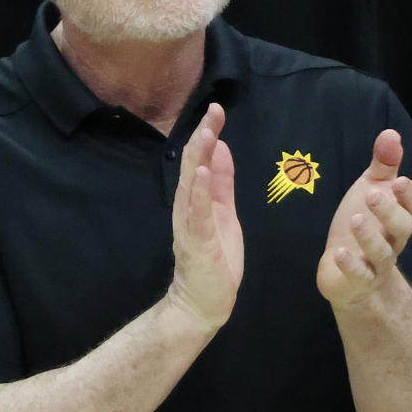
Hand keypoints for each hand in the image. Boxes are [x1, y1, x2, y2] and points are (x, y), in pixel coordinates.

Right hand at [168, 103, 242, 329]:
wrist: (204, 302)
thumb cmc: (215, 258)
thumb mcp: (223, 212)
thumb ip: (222, 182)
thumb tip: (221, 147)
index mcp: (197, 200)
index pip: (200, 161)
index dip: (207, 135)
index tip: (216, 110)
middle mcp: (188, 209)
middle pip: (193, 167)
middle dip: (203, 138)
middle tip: (212, 111)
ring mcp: (191, 226)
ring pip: (192, 187)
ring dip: (199, 160)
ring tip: (206, 134)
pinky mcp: (198, 244)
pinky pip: (197, 216)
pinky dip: (199, 194)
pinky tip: (202, 175)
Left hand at [317, 130, 411, 308]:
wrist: (349, 276)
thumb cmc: (362, 226)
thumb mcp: (371, 190)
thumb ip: (383, 164)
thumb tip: (391, 132)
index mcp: (398, 217)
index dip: (409, 195)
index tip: (399, 181)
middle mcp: (393, 241)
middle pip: (403, 228)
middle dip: (391, 211)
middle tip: (373, 194)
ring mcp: (377, 264)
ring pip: (383, 253)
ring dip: (370, 236)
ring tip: (356, 219)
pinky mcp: (359, 281)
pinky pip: (360, 276)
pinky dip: (351, 266)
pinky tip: (338, 253)